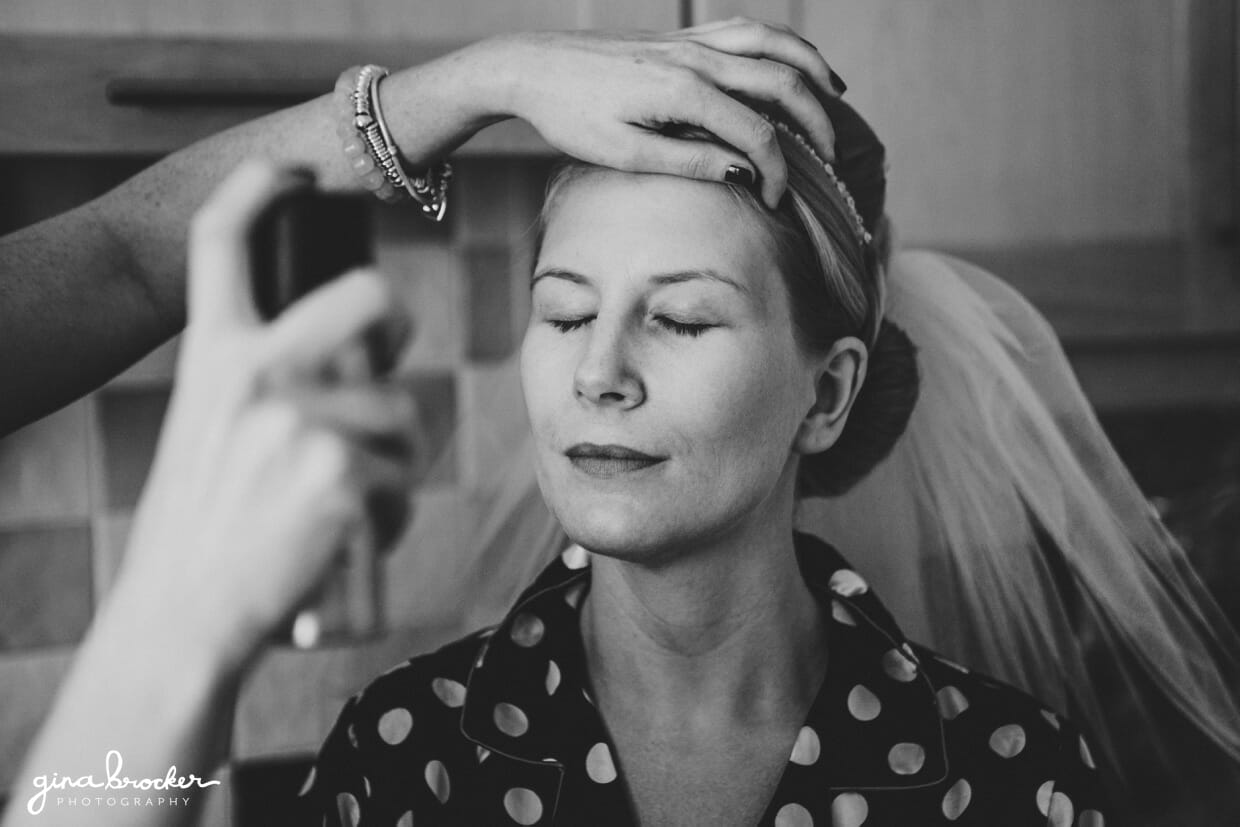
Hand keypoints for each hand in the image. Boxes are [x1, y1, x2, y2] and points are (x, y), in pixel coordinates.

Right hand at [110, 161, 416, 671]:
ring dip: (393, 459)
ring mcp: (300, 419)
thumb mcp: (210, 433)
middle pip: (366, 294)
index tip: (291, 169)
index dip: (257, 189)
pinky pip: (405, 479)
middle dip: (395, 319)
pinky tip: (347, 540)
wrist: (182, 615)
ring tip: (343, 503)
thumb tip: (363, 361)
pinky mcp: (343, 473)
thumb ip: (269, 385)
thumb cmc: (203, 528)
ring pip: (403, 410)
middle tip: (393, 347)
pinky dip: (390, 515)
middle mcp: (255, 372)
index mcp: (213, 356)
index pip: (223, 244)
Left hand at [497, 19, 842, 206]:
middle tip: (831, 158)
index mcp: (682, 92)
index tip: (776, 202)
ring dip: (811, 69)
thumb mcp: (623, 153)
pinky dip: (780, 45)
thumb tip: (743, 170)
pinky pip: (746, 30)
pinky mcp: (680, 37)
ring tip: (835, 98)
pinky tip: (790, 64)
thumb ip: (687, 161)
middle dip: (816, 122)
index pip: (756, 133)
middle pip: (781, 81)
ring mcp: (690, 42)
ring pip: (772, 42)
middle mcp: (695, 59)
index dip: (777, 172)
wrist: (532, 67)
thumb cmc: (570, 116)